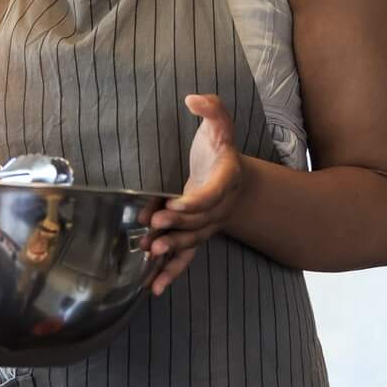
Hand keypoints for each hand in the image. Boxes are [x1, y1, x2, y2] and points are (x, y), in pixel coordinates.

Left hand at [146, 94, 245, 294]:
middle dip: (177, 227)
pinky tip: (154, 287)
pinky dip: (171, 273)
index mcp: (225, 179)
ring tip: (152, 254)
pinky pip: (186, 257)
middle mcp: (218, 206)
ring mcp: (207, 225)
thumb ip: (212, 108)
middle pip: (198, 221)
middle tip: (155, 228)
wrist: (234, 179)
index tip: (172, 205)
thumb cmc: (221, 148)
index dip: (192, 203)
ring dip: (172, 251)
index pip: (210, 195)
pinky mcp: (194, 236)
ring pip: (191, 242)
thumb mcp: (220, 124)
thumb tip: (193, 98)